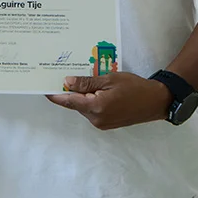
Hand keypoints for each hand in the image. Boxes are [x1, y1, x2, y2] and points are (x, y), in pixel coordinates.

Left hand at [45, 72, 171, 129]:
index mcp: (96, 108)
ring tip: (79, 78)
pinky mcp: (106, 123)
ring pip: (83, 107)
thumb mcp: (109, 79)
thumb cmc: (134, 87)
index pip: (68, 101)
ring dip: (80, 95)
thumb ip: (87, 82)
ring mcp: (101, 123)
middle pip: (75, 104)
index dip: (54, 94)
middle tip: (61, 74)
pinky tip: (91, 88)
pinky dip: (89, 100)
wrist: (156, 101)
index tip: (42, 88)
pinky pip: (91, 110)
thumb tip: (66, 82)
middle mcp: (96, 119)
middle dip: (69, 91)